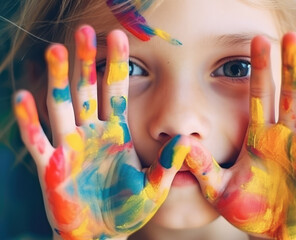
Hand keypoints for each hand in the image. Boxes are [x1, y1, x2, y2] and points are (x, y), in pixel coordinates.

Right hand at [14, 25, 189, 239]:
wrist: (102, 232)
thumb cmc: (127, 209)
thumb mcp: (153, 186)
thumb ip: (167, 164)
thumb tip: (188, 140)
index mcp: (116, 134)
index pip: (116, 92)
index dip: (117, 66)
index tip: (120, 37)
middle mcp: (92, 134)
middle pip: (87, 90)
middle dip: (86, 62)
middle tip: (85, 32)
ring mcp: (70, 147)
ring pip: (62, 107)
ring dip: (58, 80)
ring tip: (56, 50)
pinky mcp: (52, 166)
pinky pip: (38, 140)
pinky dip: (29, 121)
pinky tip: (23, 97)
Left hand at [184, 33, 295, 238]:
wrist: (268, 233)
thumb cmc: (244, 209)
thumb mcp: (216, 186)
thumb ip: (201, 164)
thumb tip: (179, 142)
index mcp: (258, 136)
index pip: (258, 95)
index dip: (258, 70)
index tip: (258, 41)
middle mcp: (282, 137)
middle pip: (288, 96)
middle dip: (289, 68)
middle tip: (290, 37)